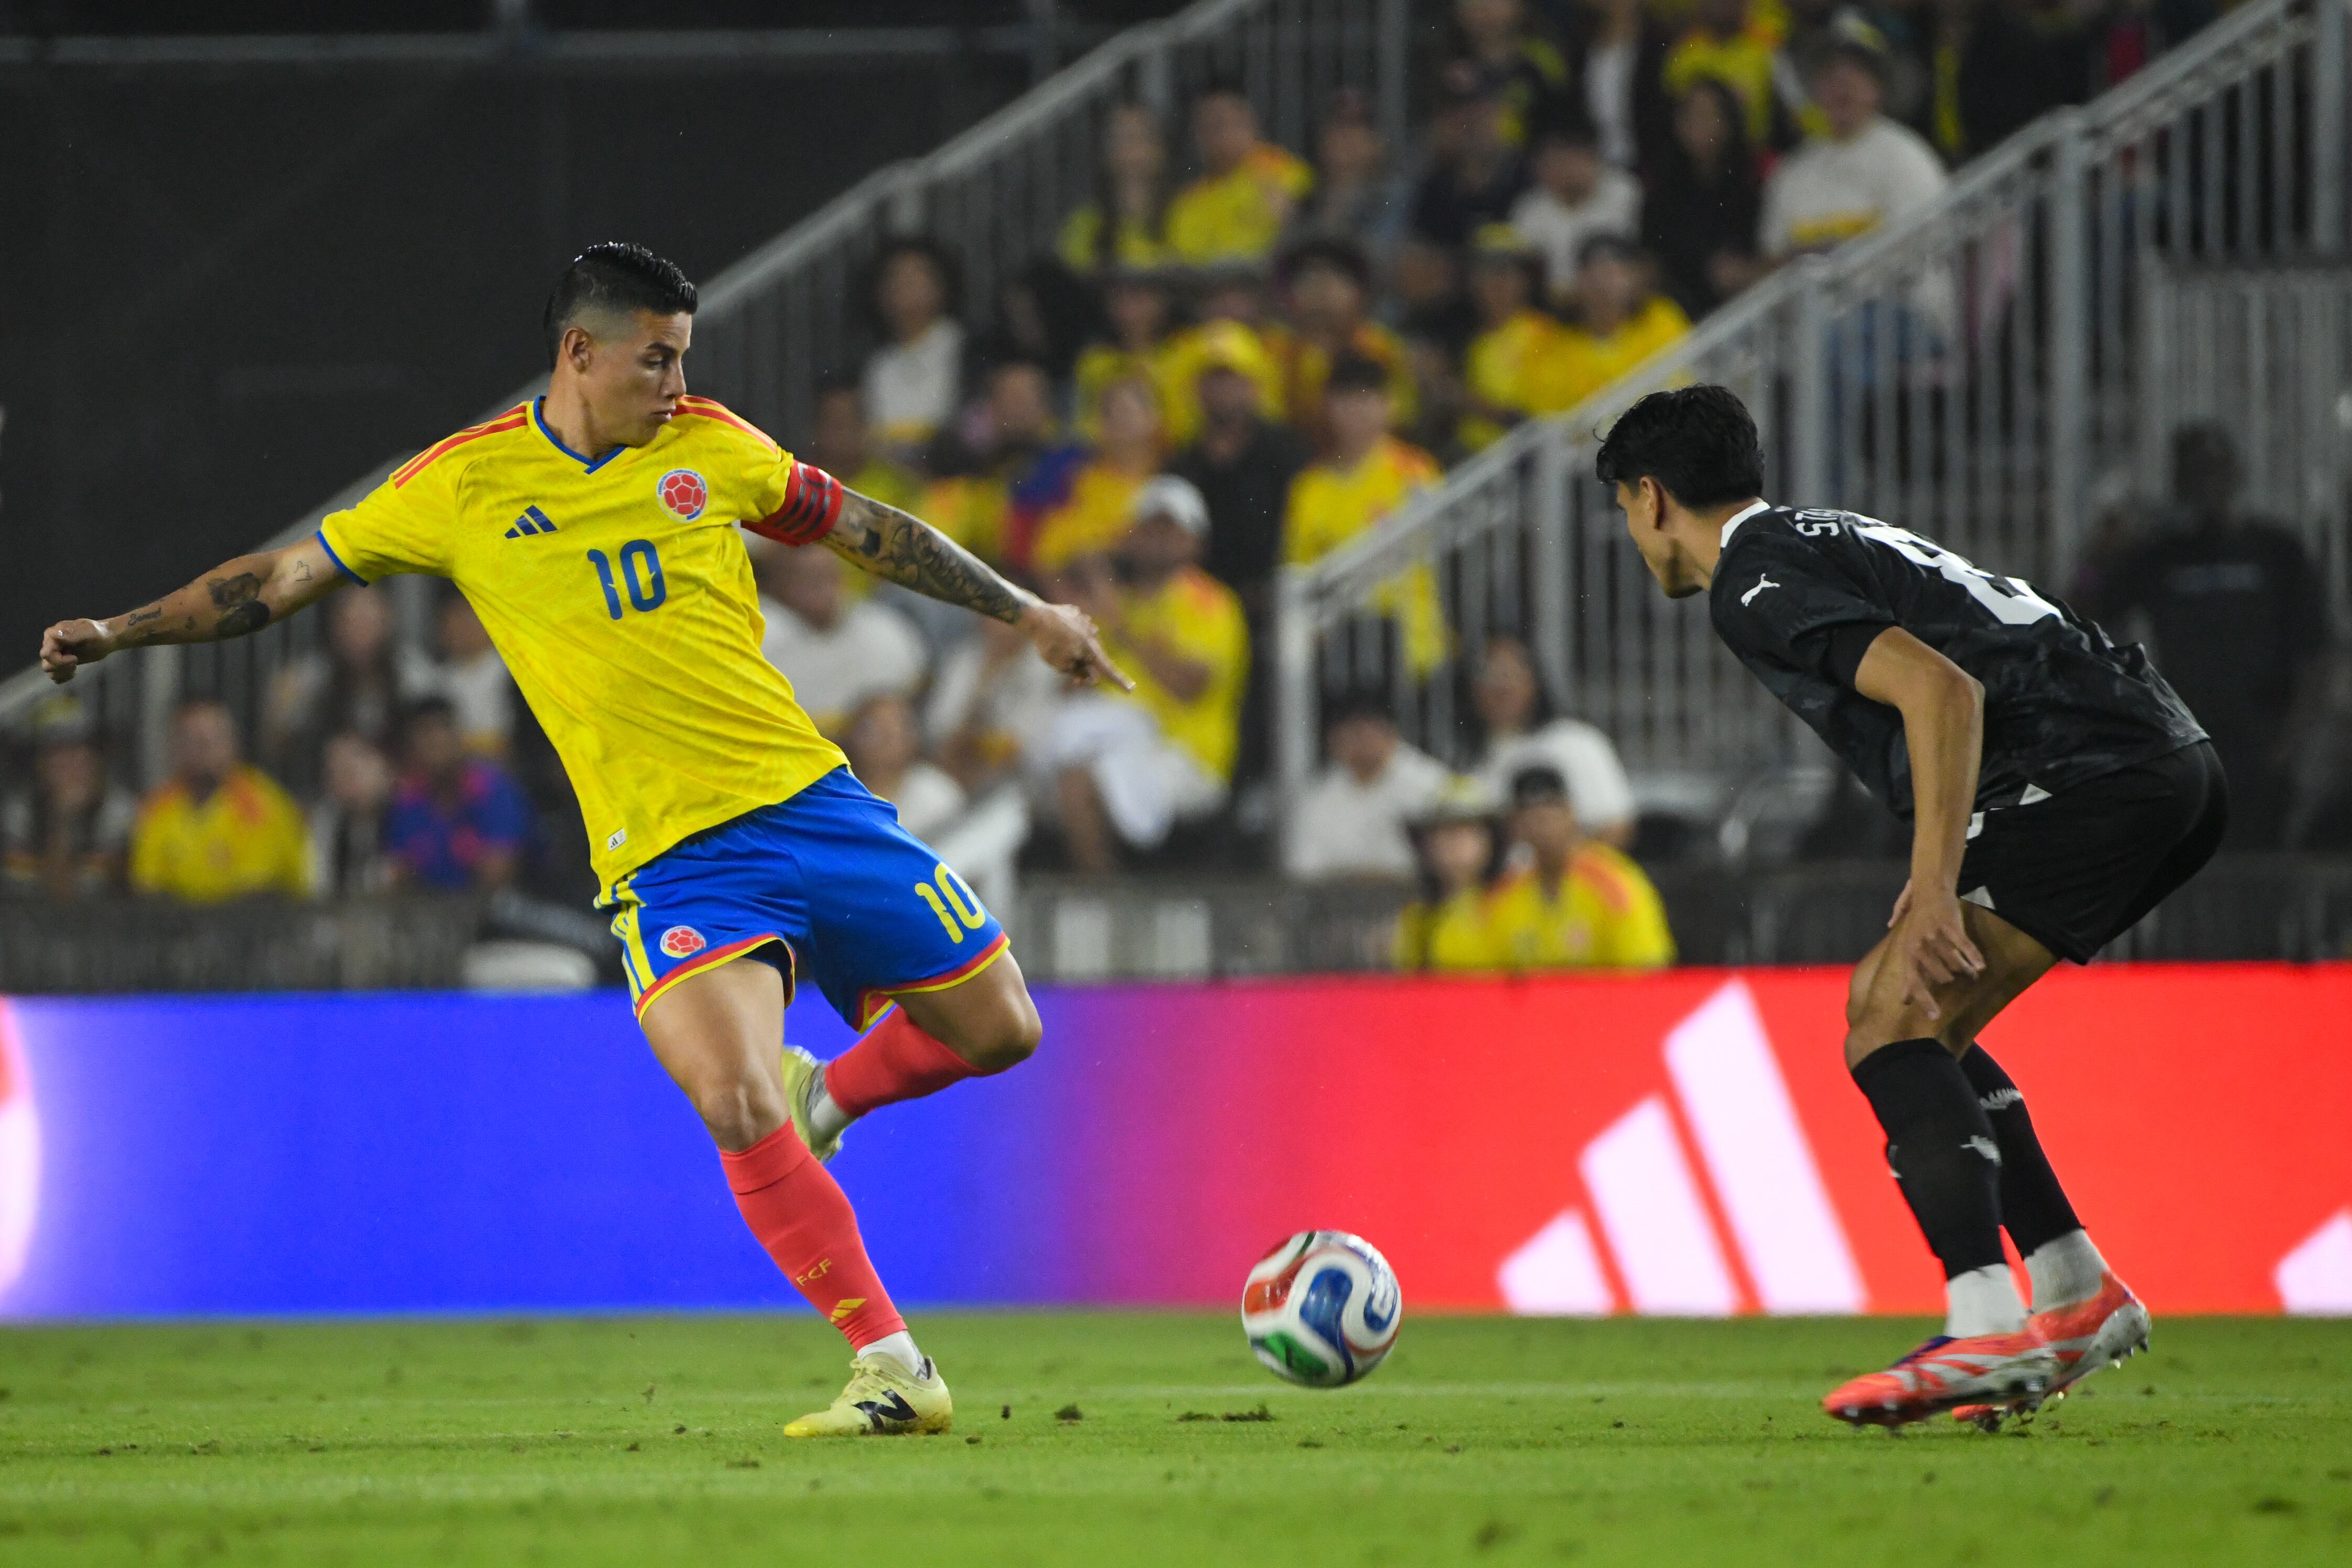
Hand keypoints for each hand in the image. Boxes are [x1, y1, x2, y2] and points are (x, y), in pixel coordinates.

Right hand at [40, 619, 114, 683]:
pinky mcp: (61, 661)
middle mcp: (50, 644)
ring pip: (49, 670)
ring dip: (62, 673)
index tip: (75, 659)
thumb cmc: (99, 633)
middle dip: (61, 667)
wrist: (106, 639)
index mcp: (53, 634)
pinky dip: (63, 677)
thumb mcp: (88, 632)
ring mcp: (55, 653)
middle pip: (46, 664)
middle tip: (76, 663)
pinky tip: (73, 672)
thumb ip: (72, 634)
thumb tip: (54, 634)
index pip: (46, 654)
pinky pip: (54, 674)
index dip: (59, 660)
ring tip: (74, 668)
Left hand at [1019, 600, 1132, 691]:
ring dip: (1075, 650)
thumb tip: (1087, 672)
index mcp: (1091, 650)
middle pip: (1093, 657)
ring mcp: (1085, 622)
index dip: (1119, 681)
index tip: (1131, 689)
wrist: (1037, 616)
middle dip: (1085, 667)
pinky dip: (1067, 635)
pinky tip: (1055, 632)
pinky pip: (1074, 628)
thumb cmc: (1049, 644)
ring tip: (1056, 647)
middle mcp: (1093, 635)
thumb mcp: (1061, 666)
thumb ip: (1078, 672)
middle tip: (1071, 677)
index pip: (1108, 670)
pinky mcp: (1075, 614)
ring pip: (1083, 642)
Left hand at [1885, 882, 1985, 1021]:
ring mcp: (1934, 936)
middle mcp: (1919, 946)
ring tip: (1973, 972)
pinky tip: (1981, 966)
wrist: (1928, 895)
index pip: (1915, 983)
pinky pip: (1964, 946)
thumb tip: (1904, 1002)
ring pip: (1955, 964)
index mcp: (1909, 955)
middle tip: (1963, 977)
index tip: (1936, 1017)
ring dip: (1966, 970)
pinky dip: (1974, 957)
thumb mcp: (1909, 951)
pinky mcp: (1949, 926)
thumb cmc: (1918, 927)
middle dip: (1954, 978)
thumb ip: (1908, 978)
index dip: (1925, 1001)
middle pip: (1942, 976)